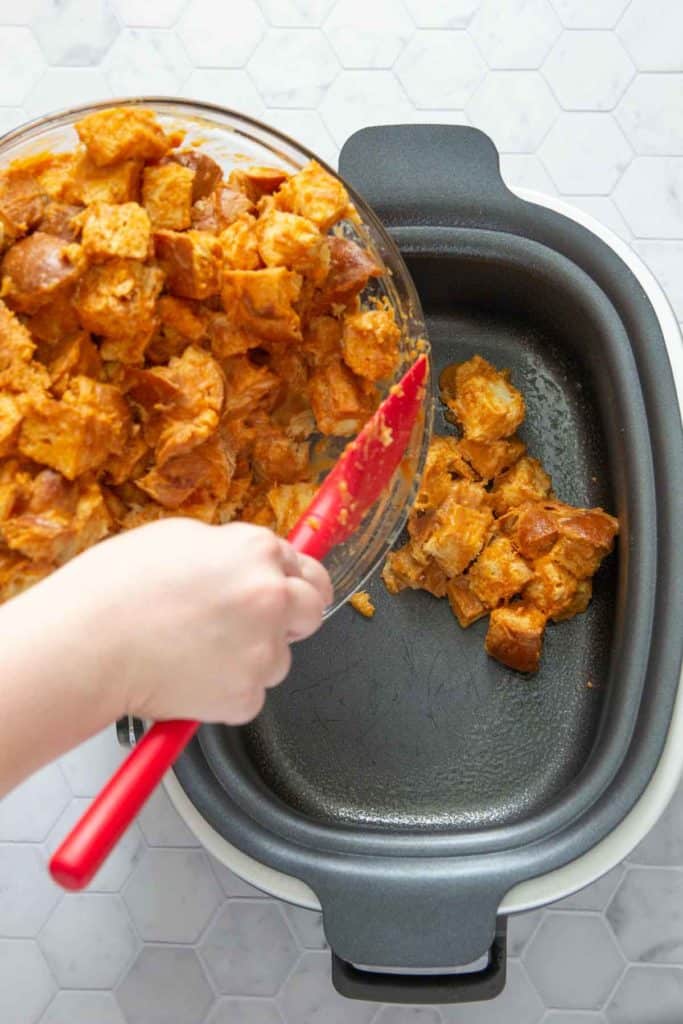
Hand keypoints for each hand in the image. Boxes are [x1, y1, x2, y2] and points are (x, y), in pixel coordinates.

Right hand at [34, 518, 331, 725]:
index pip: (304, 567)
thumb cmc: (113, 588)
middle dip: (290, 618)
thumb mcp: (176, 539)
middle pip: (312, 610)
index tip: (282, 592)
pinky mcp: (246, 697)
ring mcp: (263, 650)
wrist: (84, 645)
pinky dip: (225, 694)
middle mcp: (271, 596)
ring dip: (250, 659)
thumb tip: (245, 564)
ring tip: (195, 651)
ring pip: (278, 659)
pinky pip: (249, 696)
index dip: (288, 581)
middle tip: (249, 627)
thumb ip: (227, 552)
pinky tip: (188, 677)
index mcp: (256, 551)